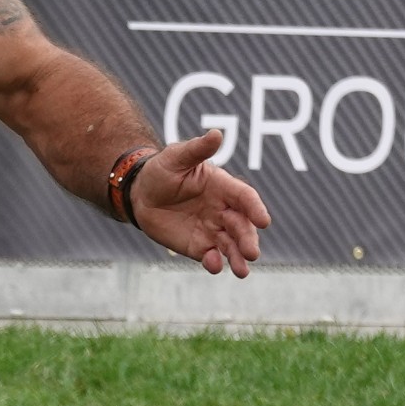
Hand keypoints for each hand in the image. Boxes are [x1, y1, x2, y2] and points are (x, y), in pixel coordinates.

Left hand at [129, 128, 269, 275]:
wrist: (141, 194)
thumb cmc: (161, 170)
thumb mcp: (176, 157)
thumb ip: (197, 149)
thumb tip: (216, 134)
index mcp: (223, 186)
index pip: (245, 198)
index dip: (255, 209)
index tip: (264, 221)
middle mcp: (223, 210)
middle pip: (242, 226)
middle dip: (248, 240)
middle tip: (252, 253)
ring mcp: (212, 229)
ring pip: (231, 245)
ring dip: (238, 257)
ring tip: (242, 271)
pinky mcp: (199, 246)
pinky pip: (211, 256)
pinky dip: (214, 262)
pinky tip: (213, 265)